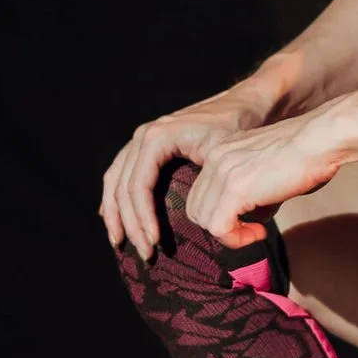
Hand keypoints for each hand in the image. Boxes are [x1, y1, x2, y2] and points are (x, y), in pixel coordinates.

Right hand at [101, 88, 269, 258]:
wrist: (247, 103)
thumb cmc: (240, 128)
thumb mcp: (225, 154)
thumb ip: (212, 186)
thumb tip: (208, 225)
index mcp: (157, 138)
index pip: (138, 187)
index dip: (143, 219)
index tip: (156, 243)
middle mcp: (143, 136)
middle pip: (123, 187)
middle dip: (130, 224)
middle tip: (146, 254)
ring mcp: (142, 139)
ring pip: (115, 181)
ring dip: (115, 214)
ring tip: (120, 243)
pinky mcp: (148, 145)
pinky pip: (121, 173)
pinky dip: (114, 197)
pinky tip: (110, 217)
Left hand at [181, 113, 352, 246]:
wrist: (321, 139)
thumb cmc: (308, 153)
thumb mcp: (271, 171)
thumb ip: (256, 191)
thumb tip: (257, 216)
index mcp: (221, 151)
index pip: (202, 194)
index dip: (222, 214)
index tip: (251, 219)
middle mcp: (215, 158)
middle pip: (197, 209)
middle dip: (222, 226)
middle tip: (253, 229)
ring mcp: (223, 173)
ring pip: (204, 221)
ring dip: (231, 234)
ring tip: (258, 231)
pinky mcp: (235, 189)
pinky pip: (218, 228)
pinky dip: (237, 239)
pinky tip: (260, 233)